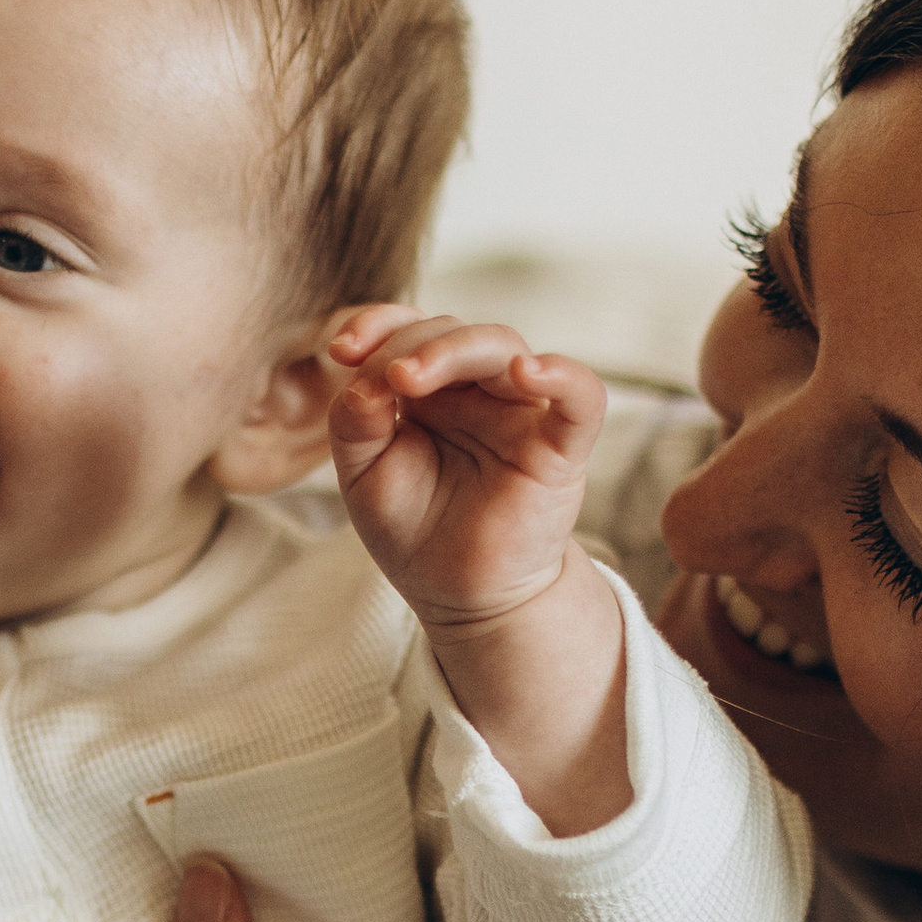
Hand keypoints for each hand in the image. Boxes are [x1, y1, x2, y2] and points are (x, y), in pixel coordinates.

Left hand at [328, 308, 606, 631]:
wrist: (462, 596)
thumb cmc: (415, 530)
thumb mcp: (362, 477)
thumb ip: (354, 425)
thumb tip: (362, 381)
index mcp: (428, 389)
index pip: (408, 329)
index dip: (376, 324)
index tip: (340, 351)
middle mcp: (476, 390)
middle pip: (452, 333)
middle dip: (411, 345)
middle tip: (386, 377)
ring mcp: (520, 412)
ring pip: (503, 347)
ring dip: (456, 351)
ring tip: (410, 377)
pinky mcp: (560, 448)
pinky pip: (581, 398)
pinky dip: (563, 376)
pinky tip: (528, 371)